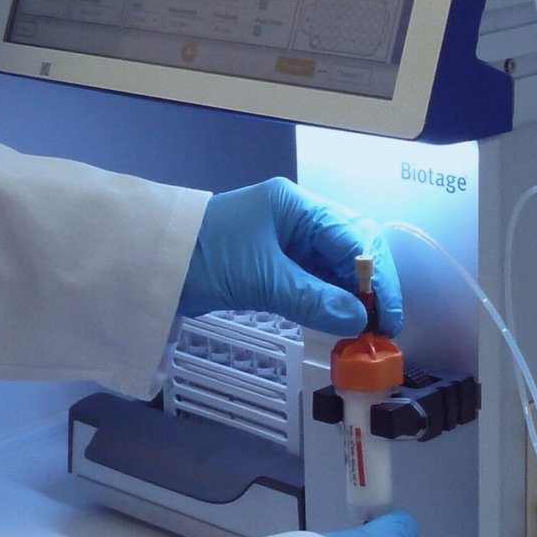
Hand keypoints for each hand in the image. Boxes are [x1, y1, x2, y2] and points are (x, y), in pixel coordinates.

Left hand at [177, 179, 402, 336]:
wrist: (149, 265)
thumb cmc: (203, 258)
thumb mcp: (260, 279)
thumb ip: (312, 298)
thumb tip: (358, 319)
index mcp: (295, 205)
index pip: (354, 235)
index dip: (376, 276)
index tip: (387, 314)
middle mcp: (296, 216)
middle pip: (350, 247)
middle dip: (370, 285)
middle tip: (382, 326)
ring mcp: (285, 239)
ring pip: (333, 266)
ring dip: (352, 296)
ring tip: (366, 331)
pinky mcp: (274, 262)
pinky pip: (314, 279)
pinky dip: (329, 300)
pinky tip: (341, 322)